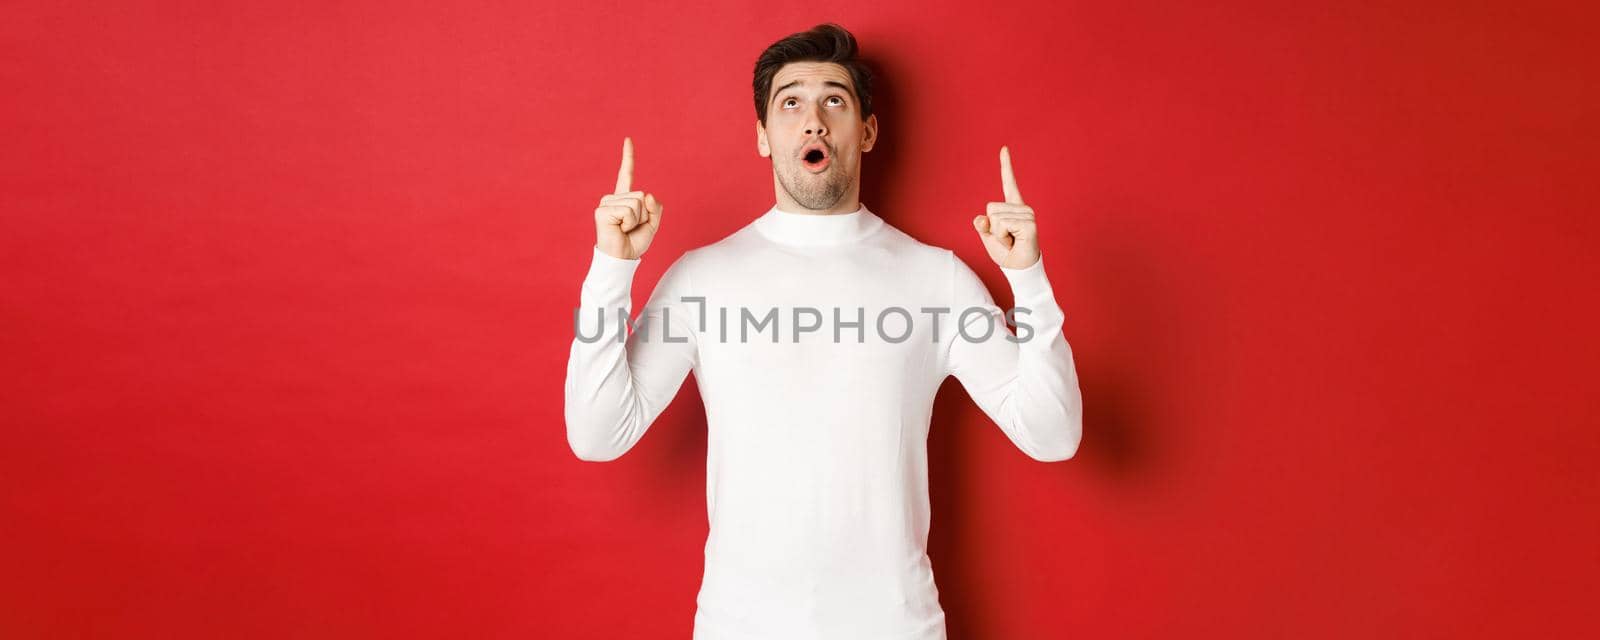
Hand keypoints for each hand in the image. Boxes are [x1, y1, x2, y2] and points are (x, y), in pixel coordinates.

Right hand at [594, 137, 663, 259]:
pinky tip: (620, 230)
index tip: (628, 140)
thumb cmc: (634, 242)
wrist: (622, 259)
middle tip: (631, 228)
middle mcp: (613, 198)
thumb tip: (647, 195)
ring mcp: (606, 203)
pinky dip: (629, 223)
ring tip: (625, 229)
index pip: (626, 174)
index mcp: (624, 198)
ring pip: (636, 203)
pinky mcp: (602, 211)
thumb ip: (655, 208)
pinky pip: (629, 211)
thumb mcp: (652, 224)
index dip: (628, 157)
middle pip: (641, 195)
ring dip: (637, 220)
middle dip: (644, 215)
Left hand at [971, 145, 1040, 269]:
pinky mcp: (1029, 223)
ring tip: (1011, 241)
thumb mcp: (989, 237)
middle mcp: (1022, 208)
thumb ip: (983, 226)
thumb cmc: (1006, 253)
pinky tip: (1014, 242)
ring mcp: (1028, 215)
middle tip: (1006, 239)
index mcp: (1012, 208)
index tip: (1004, 148)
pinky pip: (1002, 224)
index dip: (1006, 166)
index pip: (1008, 184)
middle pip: (990, 208)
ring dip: (998, 234)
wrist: (1019, 269)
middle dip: (992, 228)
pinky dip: (1002, 237)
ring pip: (995, 217)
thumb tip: (980, 219)